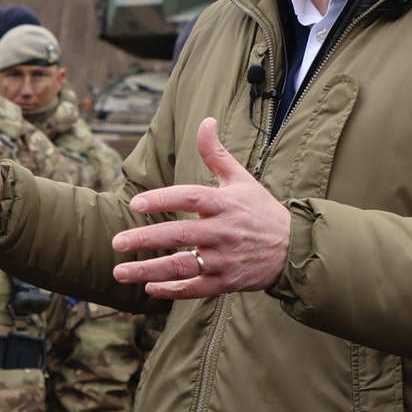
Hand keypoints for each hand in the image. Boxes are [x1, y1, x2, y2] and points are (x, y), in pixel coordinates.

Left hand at [111, 118, 290, 298]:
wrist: (294, 248)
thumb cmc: (261, 211)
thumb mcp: (242, 179)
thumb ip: (216, 153)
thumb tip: (205, 120)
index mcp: (225, 203)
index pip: (190, 197)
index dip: (162, 199)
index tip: (136, 203)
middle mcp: (223, 232)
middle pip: (180, 234)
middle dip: (146, 239)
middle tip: (117, 242)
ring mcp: (224, 259)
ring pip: (182, 266)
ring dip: (149, 270)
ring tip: (119, 272)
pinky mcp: (227, 282)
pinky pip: (195, 289)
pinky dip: (172, 291)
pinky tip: (148, 288)